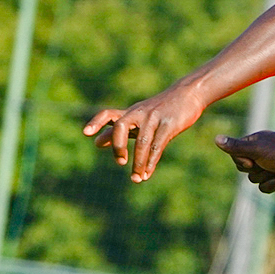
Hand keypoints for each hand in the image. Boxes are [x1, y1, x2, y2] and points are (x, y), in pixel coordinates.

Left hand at [83, 84, 207, 182]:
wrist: (188, 94)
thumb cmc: (158, 109)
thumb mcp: (136, 118)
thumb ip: (116, 130)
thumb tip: (95, 142)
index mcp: (130, 113)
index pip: (108, 114)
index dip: (96, 123)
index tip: (86, 134)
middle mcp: (139, 114)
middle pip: (121, 125)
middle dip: (118, 145)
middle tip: (121, 162)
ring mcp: (154, 118)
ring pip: (142, 142)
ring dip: (138, 163)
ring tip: (136, 179)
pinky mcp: (170, 125)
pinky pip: (158, 145)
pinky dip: (151, 162)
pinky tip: (147, 174)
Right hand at [216, 131, 274, 192]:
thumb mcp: (256, 149)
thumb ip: (235, 146)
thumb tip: (216, 138)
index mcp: (256, 142)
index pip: (235, 153)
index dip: (241, 159)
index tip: (252, 159)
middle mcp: (261, 154)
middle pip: (242, 167)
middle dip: (253, 169)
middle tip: (265, 163)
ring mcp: (268, 167)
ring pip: (252, 179)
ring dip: (264, 176)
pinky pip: (262, 187)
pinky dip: (271, 185)